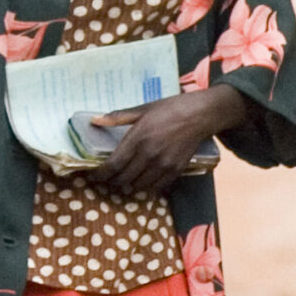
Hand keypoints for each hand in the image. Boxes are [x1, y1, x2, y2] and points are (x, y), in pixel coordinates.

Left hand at [90, 86, 248, 196]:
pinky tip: (141, 181)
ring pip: (138, 186)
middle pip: (123, 179)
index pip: (113, 165)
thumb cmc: (170, 109)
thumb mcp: (142, 109)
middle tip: (107, 179)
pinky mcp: (175, 171)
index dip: (101, 174)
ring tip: (123, 181)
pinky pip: (155, 187)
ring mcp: (163, 165)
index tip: (94, 175)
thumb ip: (117, 117)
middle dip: (112, 181)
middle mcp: (149, 154)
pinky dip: (145, 187)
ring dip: (128, 186)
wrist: (200, 115)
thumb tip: (94, 120)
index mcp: (138, 137)